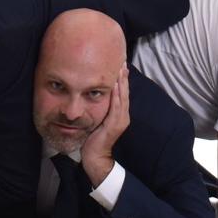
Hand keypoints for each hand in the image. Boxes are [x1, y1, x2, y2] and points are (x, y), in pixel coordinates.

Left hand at [81, 64, 130, 186]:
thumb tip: (92, 94)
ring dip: (121, 82)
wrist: (95, 157)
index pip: (122, 93)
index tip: (120, 65)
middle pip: (125, 92)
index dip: (122, 79)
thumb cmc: (93, 138)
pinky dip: (117, 95)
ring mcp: (120, 120)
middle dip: (123, 76)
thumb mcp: (98, 119)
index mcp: (120, 114)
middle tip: (122, 61)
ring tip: (120, 69)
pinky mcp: (115, 124)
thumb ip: (100, 108)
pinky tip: (115, 85)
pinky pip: (117, 106)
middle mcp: (123, 115)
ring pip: (122, 97)